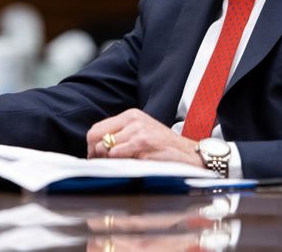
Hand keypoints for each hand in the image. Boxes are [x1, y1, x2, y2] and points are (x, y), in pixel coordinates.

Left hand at [86, 109, 202, 167]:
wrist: (188, 154)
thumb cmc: (163, 148)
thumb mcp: (141, 134)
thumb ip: (120, 136)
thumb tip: (95, 150)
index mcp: (130, 115)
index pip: (97, 128)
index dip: (92, 146)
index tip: (96, 158)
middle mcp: (132, 119)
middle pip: (96, 136)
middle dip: (95, 154)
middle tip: (103, 165)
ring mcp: (137, 131)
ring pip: (104, 148)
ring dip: (108, 161)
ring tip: (120, 166)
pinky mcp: (142, 143)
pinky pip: (117, 155)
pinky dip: (118, 164)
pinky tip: (129, 166)